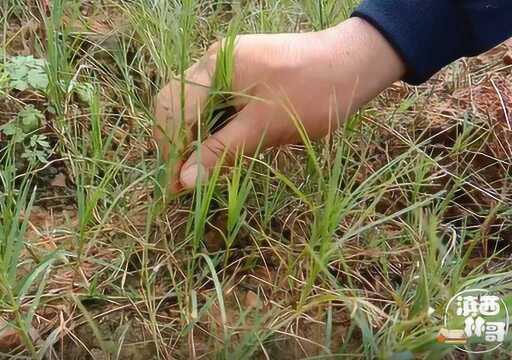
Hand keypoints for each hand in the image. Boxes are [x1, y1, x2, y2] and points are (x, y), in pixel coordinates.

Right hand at [154, 18, 404, 190]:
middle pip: (175, 104)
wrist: (354, 63)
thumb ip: (221, 152)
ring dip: (193, 137)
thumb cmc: (313, 93)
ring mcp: (226, 65)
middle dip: (175, 143)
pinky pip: (213, 102)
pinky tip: (220, 149)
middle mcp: (213, 61)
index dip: (170, 151)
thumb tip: (185, 181)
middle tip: (186, 180)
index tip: (174, 187)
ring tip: (201, 170)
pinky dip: (212, 127)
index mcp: (214, 67)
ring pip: (193, 105)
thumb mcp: (265, 127)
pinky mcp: (241, 74)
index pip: (173, 111)